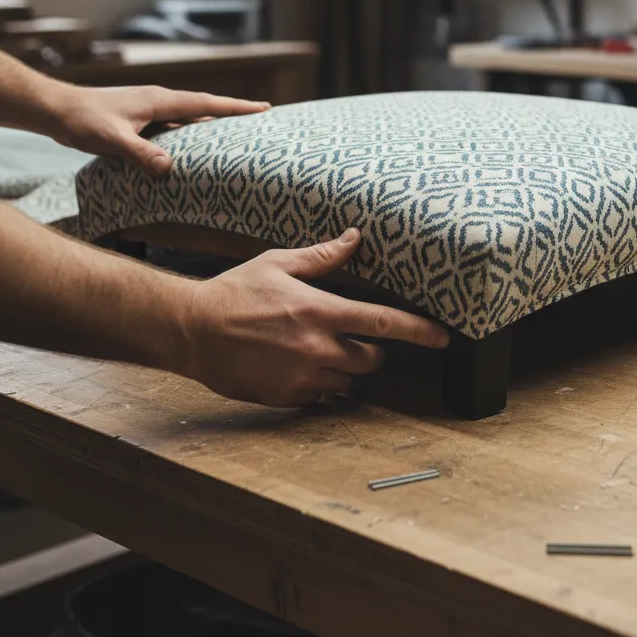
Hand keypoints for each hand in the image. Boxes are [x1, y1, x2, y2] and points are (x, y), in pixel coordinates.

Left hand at [51, 84, 269, 174]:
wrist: (56, 109)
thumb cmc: (83, 121)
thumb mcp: (112, 140)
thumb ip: (140, 153)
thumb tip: (168, 168)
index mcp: (159, 100)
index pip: (206, 104)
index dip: (235, 107)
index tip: (262, 108)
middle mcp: (159, 100)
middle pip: (204, 105)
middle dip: (232, 111)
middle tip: (259, 116)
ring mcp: (149, 107)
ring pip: (189, 114)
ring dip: (212, 121)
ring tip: (234, 131)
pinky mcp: (140, 116)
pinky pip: (175, 122)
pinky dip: (190, 129)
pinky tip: (193, 143)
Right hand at [178, 229, 449, 407]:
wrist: (192, 330)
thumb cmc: (235, 291)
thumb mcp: (278, 264)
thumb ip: (322, 257)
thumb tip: (355, 238)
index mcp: (319, 311)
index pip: (382, 323)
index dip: (419, 330)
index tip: (444, 336)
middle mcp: (317, 349)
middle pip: (372, 359)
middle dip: (370, 349)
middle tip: (349, 335)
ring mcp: (302, 377)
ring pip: (348, 381)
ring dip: (344, 367)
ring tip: (315, 347)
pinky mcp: (286, 398)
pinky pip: (321, 397)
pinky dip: (319, 384)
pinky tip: (296, 365)